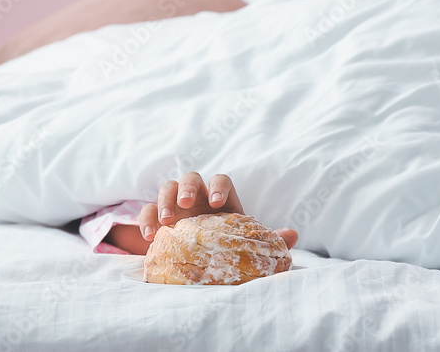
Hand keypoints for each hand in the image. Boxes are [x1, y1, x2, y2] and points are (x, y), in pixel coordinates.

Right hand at [138, 172, 297, 249]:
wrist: (197, 262)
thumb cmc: (225, 247)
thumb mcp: (243, 244)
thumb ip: (266, 239)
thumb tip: (293, 235)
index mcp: (220, 199)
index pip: (221, 181)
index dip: (218, 187)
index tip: (216, 203)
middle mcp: (196, 197)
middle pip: (191, 177)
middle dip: (188, 187)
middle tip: (187, 203)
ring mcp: (174, 205)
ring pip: (167, 187)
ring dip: (166, 200)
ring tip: (168, 221)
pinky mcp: (155, 218)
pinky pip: (146, 210)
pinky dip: (146, 219)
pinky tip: (150, 236)